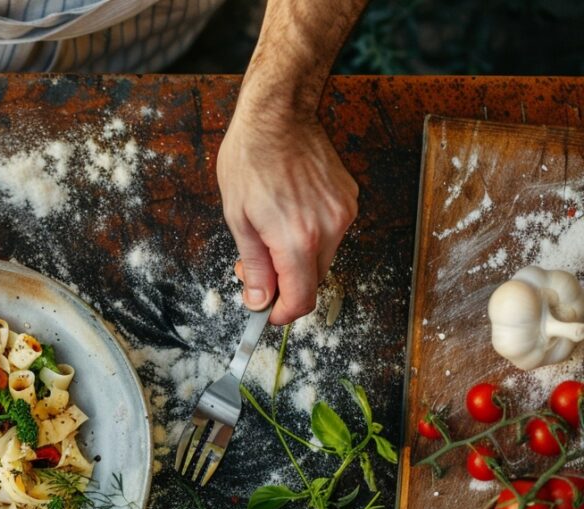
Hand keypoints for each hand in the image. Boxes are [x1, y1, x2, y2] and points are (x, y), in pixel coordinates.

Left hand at [216, 110, 357, 324]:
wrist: (278, 116)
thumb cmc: (250, 161)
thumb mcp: (238, 219)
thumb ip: (254, 266)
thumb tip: (259, 300)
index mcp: (297, 239)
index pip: (301, 299)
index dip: (282, 313)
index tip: (267, 312)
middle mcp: (329, 229)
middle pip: (313, 280)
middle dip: (285, 282)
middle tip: (255, 264)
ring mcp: (343, 212)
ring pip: (323, 257)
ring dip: (298, 258)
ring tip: (269, 231)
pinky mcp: (349, 198)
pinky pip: (332, 232)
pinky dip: (311, 234)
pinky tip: (289, 212)